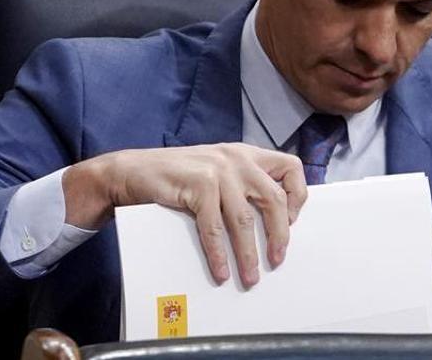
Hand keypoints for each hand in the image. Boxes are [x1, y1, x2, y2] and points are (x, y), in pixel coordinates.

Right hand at [62, 143, 306, 287]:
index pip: (292, 167)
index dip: (298, 196)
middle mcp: (237, 159)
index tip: (291, 222)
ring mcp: (217, 171)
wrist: (134, 170)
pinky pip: (214, 228)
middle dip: (278, 235)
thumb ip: (244, 185)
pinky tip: (221, 271)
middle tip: (277, 260)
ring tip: (250, 277)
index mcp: (248, 154)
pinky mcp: (198, 186)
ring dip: (249, 253)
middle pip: (274, 199)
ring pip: (244, 220)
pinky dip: (219, 253)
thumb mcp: (218, 171)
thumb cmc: (179, 177)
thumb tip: (273, 224)